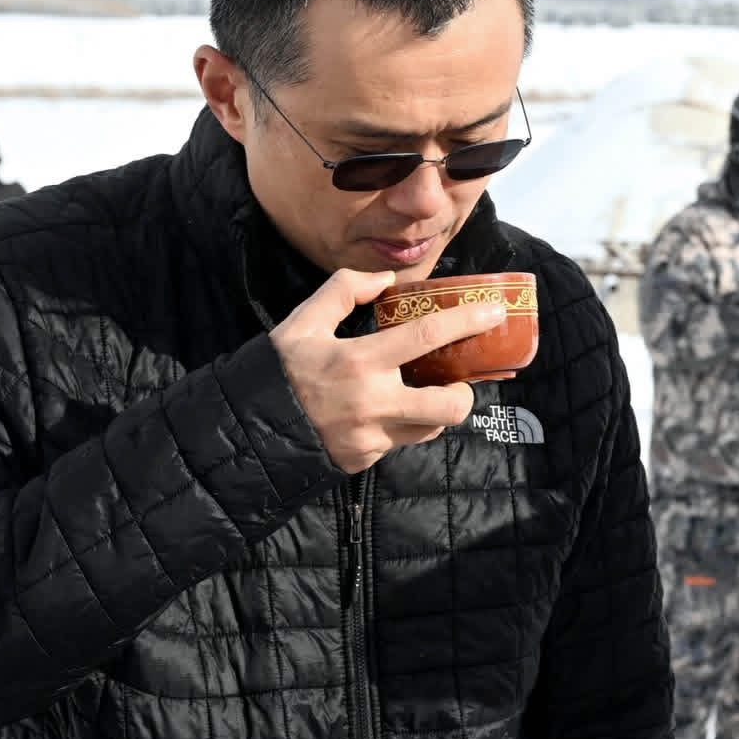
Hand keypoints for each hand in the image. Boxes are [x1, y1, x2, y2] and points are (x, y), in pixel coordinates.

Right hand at [271, 269, 500, 472]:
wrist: (243, 431)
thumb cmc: (277, 370)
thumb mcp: (303, 322)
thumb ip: (343, 291)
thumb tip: (387, 278)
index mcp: (359, 361)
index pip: (428, 336)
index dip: (468, 321)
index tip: (495, 311)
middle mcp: (372, 403)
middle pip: (449, 406)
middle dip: (465, 393)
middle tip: (457, 380)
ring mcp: (371, 438)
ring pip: (429, 429)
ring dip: (434, 413)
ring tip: (421, 395)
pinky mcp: (364, 461)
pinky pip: (398, 442)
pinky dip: (399, 427)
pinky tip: (381, 414)